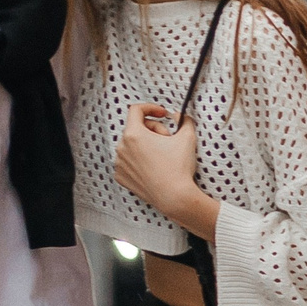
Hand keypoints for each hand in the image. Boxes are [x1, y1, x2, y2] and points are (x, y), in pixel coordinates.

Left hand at [115, 104, 217, 235]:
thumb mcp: (187, 137)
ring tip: (162, 156)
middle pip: (136, 128)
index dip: (151, 108)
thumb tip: (179, 115)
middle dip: (153, 130)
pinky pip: (128, 161)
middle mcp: (121, 147)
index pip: (136, 110)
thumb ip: (184, 120)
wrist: (174, 197)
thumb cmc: (179, 168)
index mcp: (133, 134)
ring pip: (131, 145)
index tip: (162, 114)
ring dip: (145, 145)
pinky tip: (153, 168)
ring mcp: (119, 163)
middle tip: (168, 140)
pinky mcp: (121, 177)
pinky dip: (139, 160)